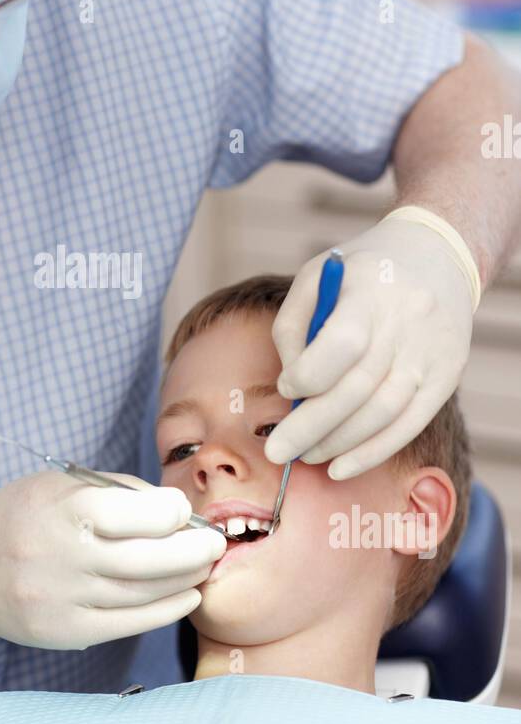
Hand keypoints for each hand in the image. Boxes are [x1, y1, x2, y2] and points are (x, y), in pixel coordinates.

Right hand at [0, 471, 225, 649]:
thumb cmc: (22, 516)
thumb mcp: (61, 485)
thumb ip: (119, 493)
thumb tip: (177, 512)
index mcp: (64, 511)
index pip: (136, 515)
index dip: (171, 513)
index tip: (181, 510)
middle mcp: (64, 557)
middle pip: (148, 561)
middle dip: (192, 552)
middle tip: (214, 543)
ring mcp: (64, 599)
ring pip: (143, 595)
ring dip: (184, 581)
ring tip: (203, 567)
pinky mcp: (66, 631)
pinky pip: (129, 624)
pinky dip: (165, 611)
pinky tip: (185, 596)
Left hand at [264, 216, 474, 478]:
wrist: (439, 256)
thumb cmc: (361, 272)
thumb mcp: (316, 276)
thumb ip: (293, 328)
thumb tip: (290, 390)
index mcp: (370, 295)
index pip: (341, 346)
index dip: (308, 376)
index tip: (287, 387)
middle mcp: (406, 327)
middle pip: (357, 390)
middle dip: (310, 427)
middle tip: (277, 452)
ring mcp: (430, 356)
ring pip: (382, 415)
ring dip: (339, 444)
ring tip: (305, 456)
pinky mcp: (447, 378)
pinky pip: (409, 426)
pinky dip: (373, 453)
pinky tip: (341, 467)